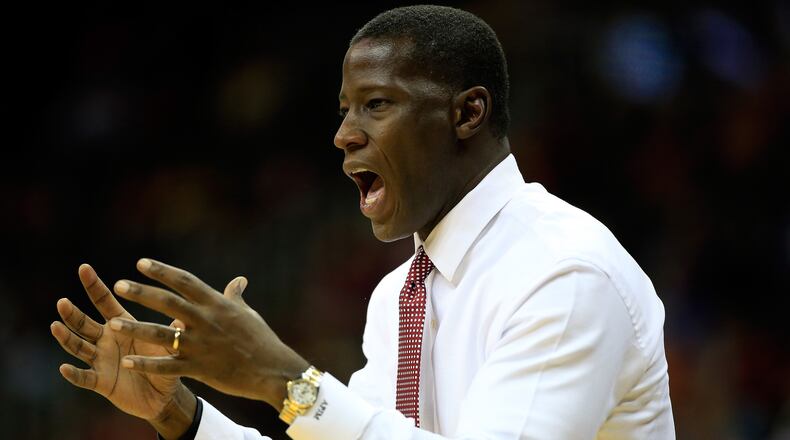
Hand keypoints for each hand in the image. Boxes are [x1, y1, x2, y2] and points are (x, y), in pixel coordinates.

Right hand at [50, 264, 195, 438]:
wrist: (165, 395)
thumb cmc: (166, 363)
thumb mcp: (171, 343)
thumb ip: (174, 329)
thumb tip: (185, 314)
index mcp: (123, 324)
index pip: (106, 301)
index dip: (95, 285)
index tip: (84, 268)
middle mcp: (108, 339)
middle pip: (85, 323)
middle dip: (73, 313)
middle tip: (62, 302)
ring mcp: (101, 360)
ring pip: (79, 347)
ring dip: (67, 338)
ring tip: (56, 326)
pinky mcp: (101, 381)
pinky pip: (84, 377)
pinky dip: (74, 374)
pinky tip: (64, 367)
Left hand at [108, 258, 309, 409]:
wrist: (273, 370)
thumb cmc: (261, 339)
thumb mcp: (248, 314)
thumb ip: (235, 296)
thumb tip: (239, 280)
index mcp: (217, 304)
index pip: (186, 281)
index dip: (162, 271)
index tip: (141, 263)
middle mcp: (206, 321)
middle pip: (169, 303)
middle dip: (142, 293)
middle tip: (118, 285)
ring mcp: (201, 345)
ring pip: (162, 334)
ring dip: (135, 328)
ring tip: (112, 323)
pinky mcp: (199, 368)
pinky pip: (168, 366)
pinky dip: (147, 364)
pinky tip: (127, 361)